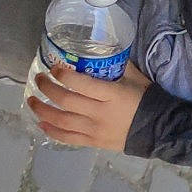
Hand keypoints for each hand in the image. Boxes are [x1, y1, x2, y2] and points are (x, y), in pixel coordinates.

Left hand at [29, 62, 151, 150]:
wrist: (159, 128)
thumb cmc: (146, 99)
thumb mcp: (135, 77)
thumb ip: (117, 65)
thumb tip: (100, 49)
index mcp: (112, 94)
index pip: (81, 84)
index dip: (63, 75)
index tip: (54, 68)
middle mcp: (100, 113)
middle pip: (66, 101)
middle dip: (47, 89)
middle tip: (39, 80)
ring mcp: (95, 130)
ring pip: (62, 121)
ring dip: (42, 110)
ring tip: (32, 100)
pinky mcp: (94, 142)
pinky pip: (68, 138)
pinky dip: (52, 131)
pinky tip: (41, 123)